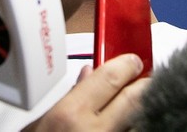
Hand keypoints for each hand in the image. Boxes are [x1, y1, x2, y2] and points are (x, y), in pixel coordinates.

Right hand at [23, 54, 148, 131]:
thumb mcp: (40, 126)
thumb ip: (70, 98)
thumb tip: (89, 75)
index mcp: (70, 116)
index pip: (111, 78)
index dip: (127, 65)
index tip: (133, 61)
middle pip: (136, 98)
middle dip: (145, 84)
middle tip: (147, 79)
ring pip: (143, 122)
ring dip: (144, 112)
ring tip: (140, 108)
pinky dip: (140, 128)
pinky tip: (136, 124)